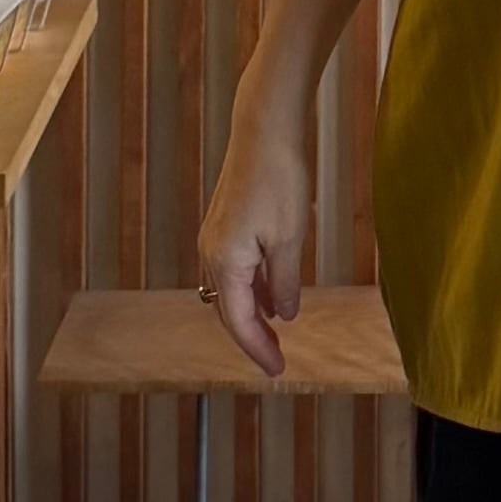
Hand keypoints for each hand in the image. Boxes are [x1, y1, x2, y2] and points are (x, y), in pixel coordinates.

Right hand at [196, 110, 309, 377]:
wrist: (264, 130)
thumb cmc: (280, 180)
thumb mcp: (290, 239)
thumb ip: (284, 283)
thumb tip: (282, 316)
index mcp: (225, 263)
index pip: (239, 322)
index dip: (258, 350)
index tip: (278, 371)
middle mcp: (211, 254)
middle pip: (229, 310)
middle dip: (252, 337)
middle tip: (277, 361)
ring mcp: (214, 238)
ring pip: (230, 291)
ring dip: (251, 315)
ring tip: (275, 336)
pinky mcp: (223, 225)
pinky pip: (233, 270)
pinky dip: (250, 289)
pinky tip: (271, 298)